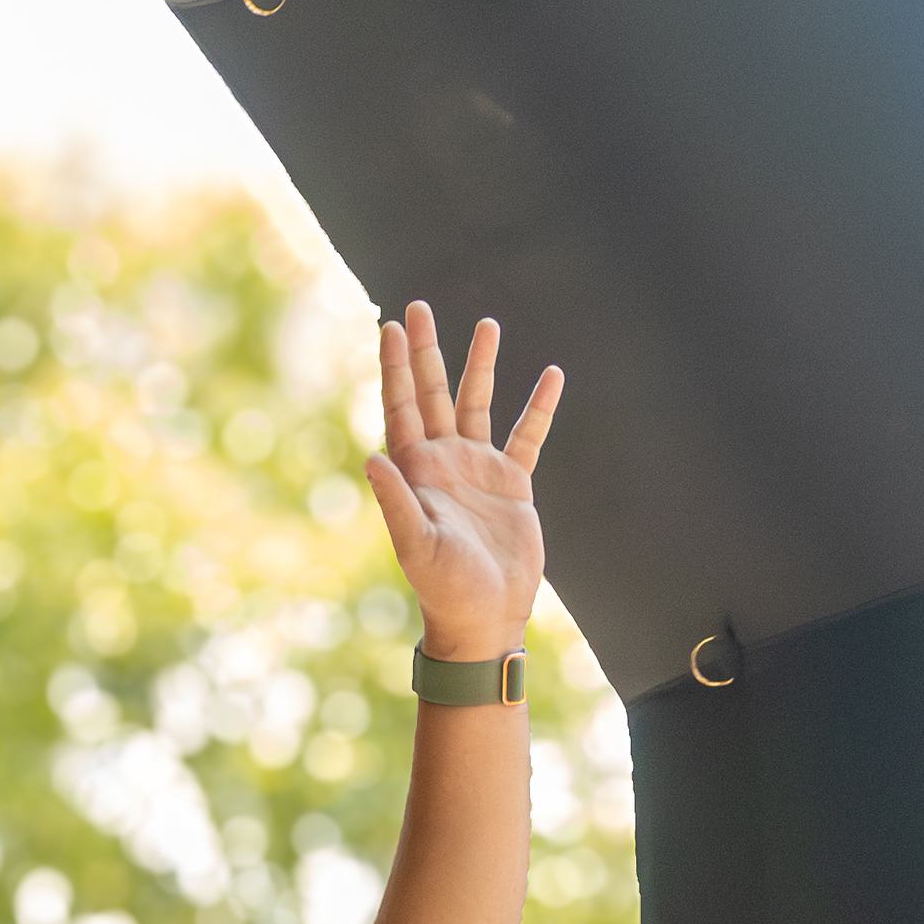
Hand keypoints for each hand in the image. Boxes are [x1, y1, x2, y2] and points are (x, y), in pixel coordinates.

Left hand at [366, 301, 560, 662]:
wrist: (485, 616)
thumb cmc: (445, 588)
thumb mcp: (417, 545)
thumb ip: (396, 501)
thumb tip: (372, 457)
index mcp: (415, 471)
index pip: (401, 406)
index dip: (394, 366)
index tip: (389, 325)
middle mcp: (444, 462)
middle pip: (433, 393)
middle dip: (427, 351)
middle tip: (420, 306)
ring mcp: (478, 470)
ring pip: (478, 404)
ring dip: (480, 366)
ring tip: (487, 324)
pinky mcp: (513, 484)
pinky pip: (527, 435)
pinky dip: (539, 407)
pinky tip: (551, 376)